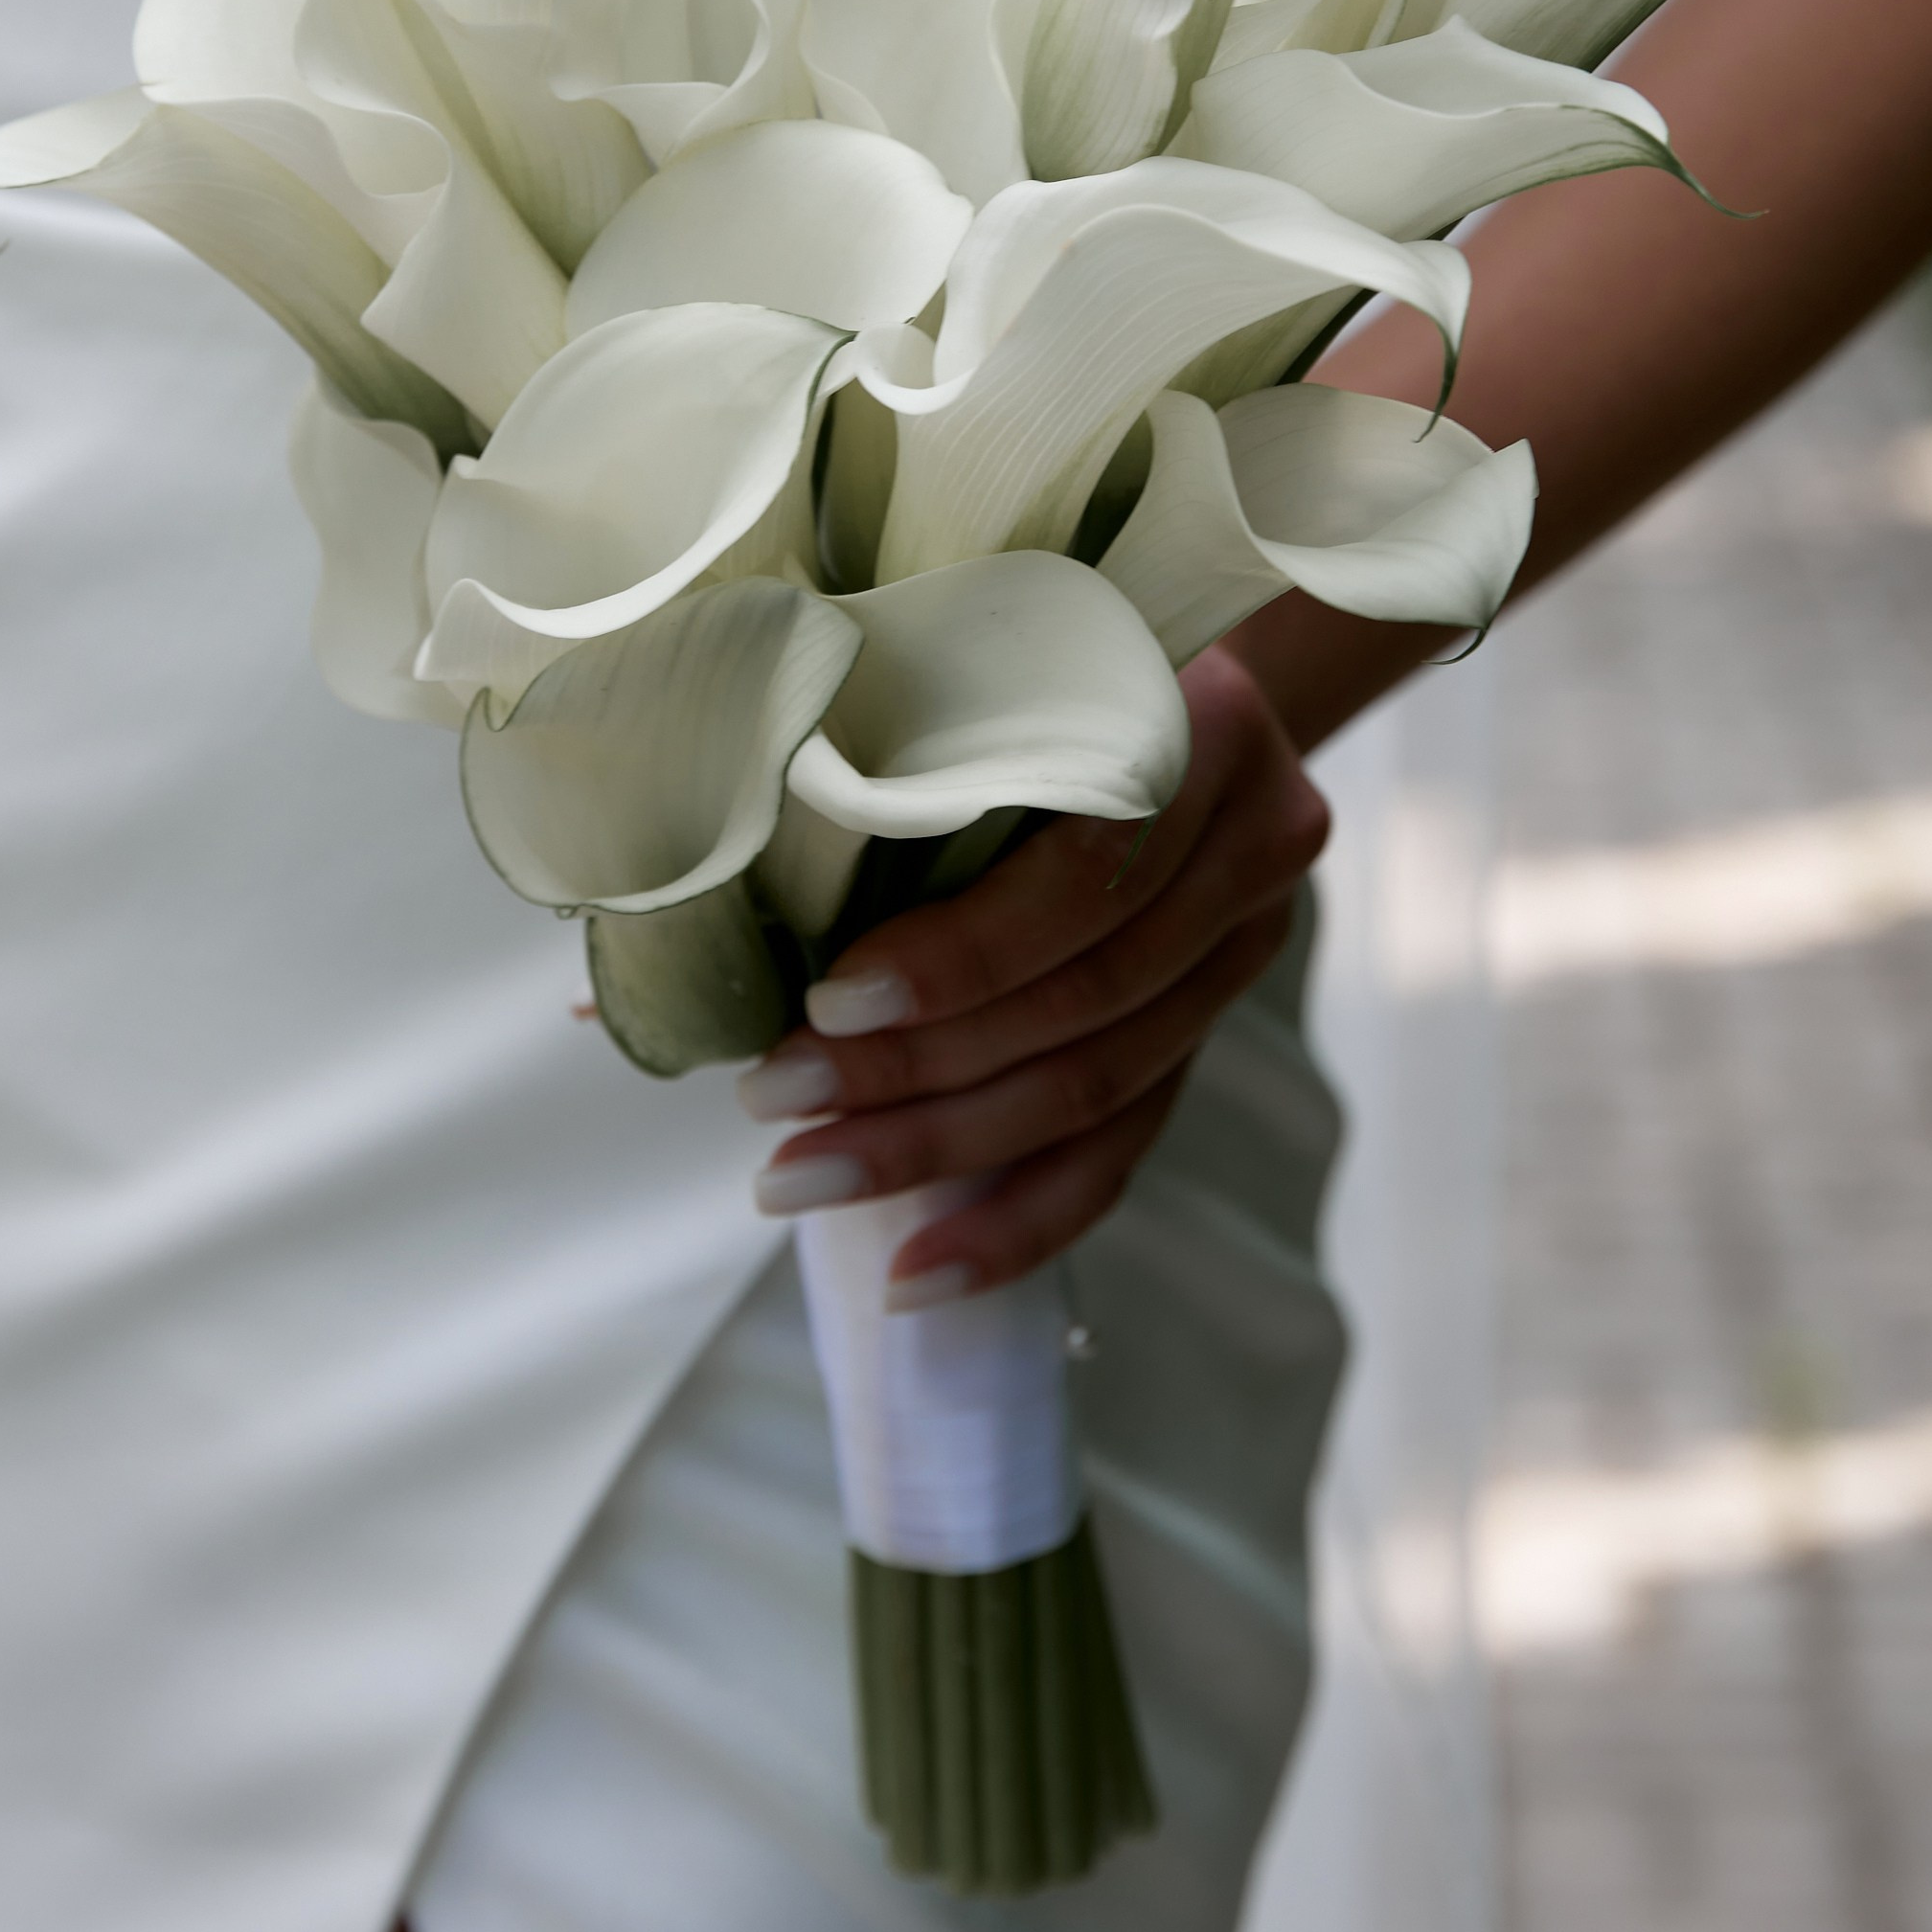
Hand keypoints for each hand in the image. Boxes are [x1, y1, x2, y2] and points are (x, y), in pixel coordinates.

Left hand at [738, 642, 1329, 1302]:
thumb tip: (678, 904)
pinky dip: (1016, 1221)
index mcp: (1203, 729)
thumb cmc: (1025, 659)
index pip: (1085, 874)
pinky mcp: (1210, 1028)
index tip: (826, 997)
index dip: (960, 955)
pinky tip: (921, 1272)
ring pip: (1095, 1088)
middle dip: (915, 1072)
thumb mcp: (970, 671)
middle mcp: (1254, 843)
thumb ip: (875, 765)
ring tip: (801, 1179)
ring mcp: (1246, 946)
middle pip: (1084, 1000)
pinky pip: (1122, 1154)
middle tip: (772, 1107)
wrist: (1163, 667)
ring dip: (938, 1151)